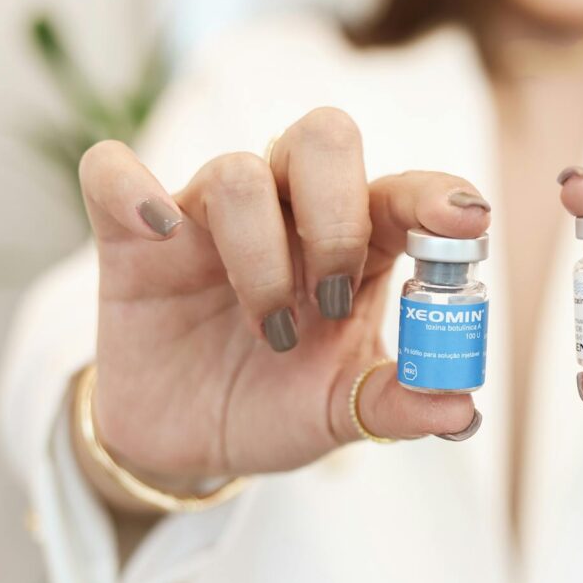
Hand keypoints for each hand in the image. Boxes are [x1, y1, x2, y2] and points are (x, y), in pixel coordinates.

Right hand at [77, 108, 485, 509]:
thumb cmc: (278, 404)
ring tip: (272, 331)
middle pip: (324, 139)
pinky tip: (161, 231)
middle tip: (336, 296)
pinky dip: (131, 187)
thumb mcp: (343, 412)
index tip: (468, 221)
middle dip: (339, 213)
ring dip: (262, 256)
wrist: (191, 443)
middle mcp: (288, 214)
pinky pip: (114, 174)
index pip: (399, 191)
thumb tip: (461, 408)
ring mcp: (210, 218)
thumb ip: (399, 404)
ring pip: (238, 172)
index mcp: (356, 243)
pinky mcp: (134, 237)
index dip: (435, 194)